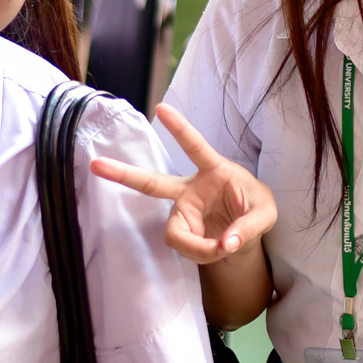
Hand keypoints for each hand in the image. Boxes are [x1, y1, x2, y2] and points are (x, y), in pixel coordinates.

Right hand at [92, 103, 276, 263]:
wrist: (246, 235)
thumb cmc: (255, 211)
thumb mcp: (267, 215)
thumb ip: (250, 226)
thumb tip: (227, 243)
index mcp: (214, 171)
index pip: (195, 147)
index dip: (180, 129)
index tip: (161, 108)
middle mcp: (190, 189)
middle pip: (152, 183)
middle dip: (123, 174)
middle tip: (96, 164)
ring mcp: (182, 211)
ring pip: (174, 233)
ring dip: (198, 247)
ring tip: (223, 249)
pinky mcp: (181, 230)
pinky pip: (184, 248)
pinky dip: (203, 255)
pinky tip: (217, 252)